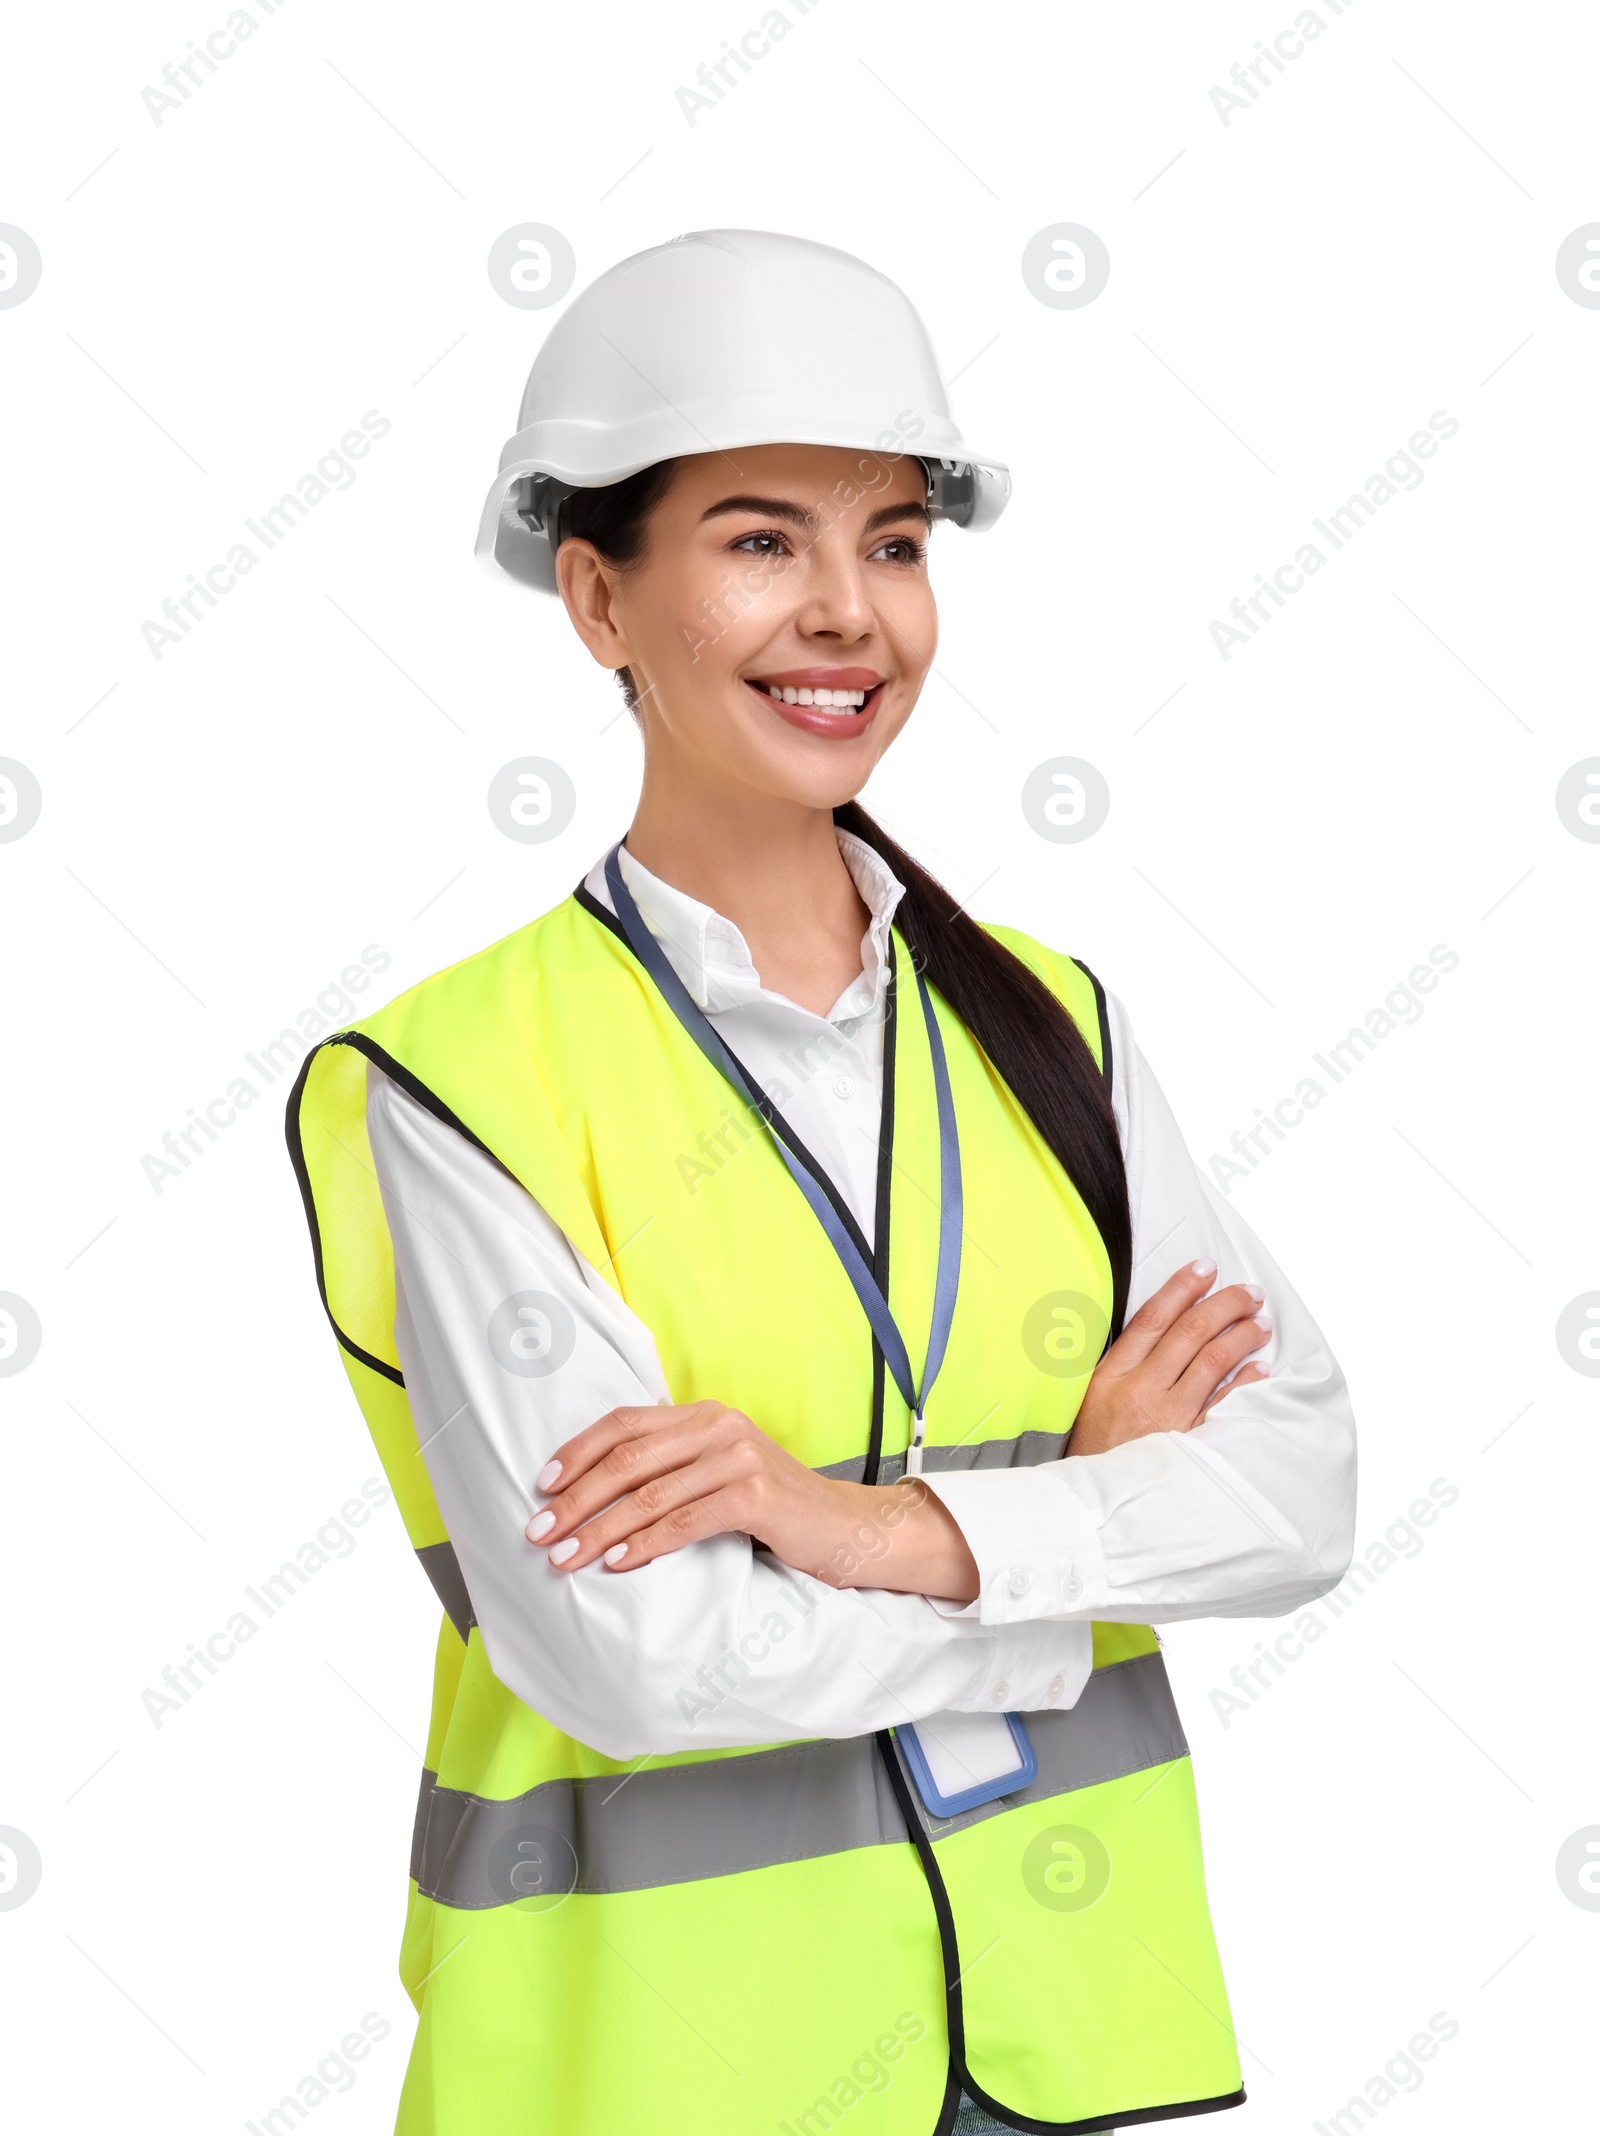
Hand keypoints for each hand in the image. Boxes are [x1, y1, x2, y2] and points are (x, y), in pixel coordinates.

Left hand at [524, 1399, 979, 1602]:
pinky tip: (618, 1563)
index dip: (577, 1451)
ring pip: (649, 1493)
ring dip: (599, 1528)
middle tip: (538, 1532)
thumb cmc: (775, 1510)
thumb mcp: (719, 1475)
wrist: (846, 1530)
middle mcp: (720, 1426)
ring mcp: (739, 1457)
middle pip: (628, 1457)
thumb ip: (673, 1469)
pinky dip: (645, 1543)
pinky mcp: (755, 1494)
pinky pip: (684, 1521)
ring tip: (566, 1557)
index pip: (625, 1422)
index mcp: (705, 1415)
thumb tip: (596, 1493)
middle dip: (576, 1497)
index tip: (540, 1486)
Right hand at [1067, 1258, 1270, 1458]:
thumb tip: (1157, 1325)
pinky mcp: (1188, 1443)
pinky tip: (1260, 1366)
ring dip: (1241, 1336)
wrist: (1095, 1498)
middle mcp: (1140, 1390)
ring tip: (1261, 1323)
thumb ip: (1119, 1362)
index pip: (1152, 1317)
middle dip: (1225, 1304)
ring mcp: (1167, 1417)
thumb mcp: (1088, 1397)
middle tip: (1250, 1293)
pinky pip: (1223, 1404)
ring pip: (1211, 1361)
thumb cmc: (1094, 1446)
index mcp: (1112, 1374)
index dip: (1182, 1288)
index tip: (1205, 1267)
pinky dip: (1245, 1382)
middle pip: (1189, 1332)